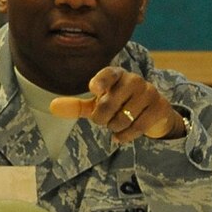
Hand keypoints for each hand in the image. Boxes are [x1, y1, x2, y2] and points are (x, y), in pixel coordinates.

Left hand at [49, 67, 186, 143]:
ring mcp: (149, 92)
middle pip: (107, 105)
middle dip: (101, 119)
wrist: (153, 112)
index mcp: (116, 74)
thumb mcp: (97, 104)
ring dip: (114, 128)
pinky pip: (136, 127)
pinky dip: (125, 136)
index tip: (94, 91)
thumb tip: (53, 107)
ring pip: (121, 119)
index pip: (107, 74)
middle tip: (104, 119)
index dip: (100, 82)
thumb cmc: (119, 104)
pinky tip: (122, 135)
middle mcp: (134, 80)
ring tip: (117, 124)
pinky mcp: (159, 107)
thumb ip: (76, 106)